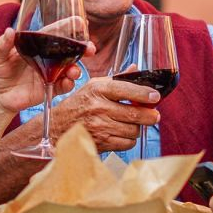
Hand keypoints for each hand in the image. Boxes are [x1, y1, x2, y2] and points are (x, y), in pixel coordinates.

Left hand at [0, 27, 94, 113]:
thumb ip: (3, 45)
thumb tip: (9, 31)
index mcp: (37, 46)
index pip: (55, 33)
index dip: (68, 27)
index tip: (80, 24)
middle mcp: (47, 58)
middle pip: (69, 50)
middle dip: (82, 49)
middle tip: (90, 49)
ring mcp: (49, 73)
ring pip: (70, 68)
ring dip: (76, 68)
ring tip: (73, 71)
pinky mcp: (49, 88)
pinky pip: (63, 86)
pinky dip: (68, 84)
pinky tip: (67, 82)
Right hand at [46, 77, 160, 152]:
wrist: (56, 128)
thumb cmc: (78, 105)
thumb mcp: (93, 86)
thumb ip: (117, 79)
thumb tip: (136, 69)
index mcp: (98, 89)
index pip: (126, 89)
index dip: (144, 93)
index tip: (156, 97)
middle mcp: (98, 107)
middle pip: (134, 113)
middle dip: (149, 115)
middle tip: (154, 115)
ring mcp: (99, 127)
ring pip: (133, 130)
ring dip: (137, 128)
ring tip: (132, 123)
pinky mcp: (100, 143)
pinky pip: (126, 143)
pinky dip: (129, 139)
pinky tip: (123, 133)